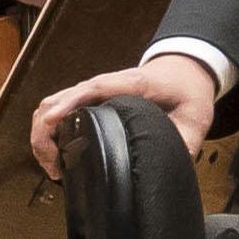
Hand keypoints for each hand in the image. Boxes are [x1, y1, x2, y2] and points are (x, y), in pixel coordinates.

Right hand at [27, 52, 220, 178]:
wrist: (184, 70)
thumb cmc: (186, 90)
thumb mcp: (196, 115)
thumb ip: (186, 140)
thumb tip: (171, 164)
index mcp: (132, 84)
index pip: (93, 89)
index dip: (68, 103)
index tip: (51, 120)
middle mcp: (105, 85)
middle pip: (60, 99)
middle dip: (46, 131)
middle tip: (54, 167)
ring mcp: (93, 91)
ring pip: (51, 104)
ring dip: (42, 133)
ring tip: (52, 167)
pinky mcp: (88, 99)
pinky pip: (58, 109)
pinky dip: (48, 130)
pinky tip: (55, 154)